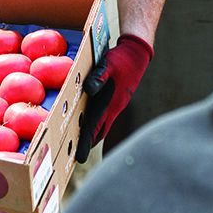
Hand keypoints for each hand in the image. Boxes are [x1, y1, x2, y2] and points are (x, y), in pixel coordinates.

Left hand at [76, 34, 152, 161]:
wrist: (137, 54)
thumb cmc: (121, 59)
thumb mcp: (108, 64)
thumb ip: (98, 76)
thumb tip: (89, 89)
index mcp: (110, 104)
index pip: (95, 128)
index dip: (86, 142)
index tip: (79, 157)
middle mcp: (114, 109)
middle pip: (99, 132)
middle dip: (88, 144)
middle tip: (75, 155)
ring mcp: (116, 106)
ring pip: (103, 126)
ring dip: (92, 135)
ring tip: (80, 143)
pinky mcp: (117, 101)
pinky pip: (105, 118)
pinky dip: (97, 125)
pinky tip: (89, 123)